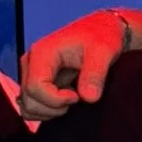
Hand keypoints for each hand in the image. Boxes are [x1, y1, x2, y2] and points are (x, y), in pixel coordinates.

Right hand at [18, 8, 141, 123]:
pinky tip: (74, 102)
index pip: (34, 89)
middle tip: (78, 102)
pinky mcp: (46, 80)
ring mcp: (38, 72)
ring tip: (77, 101)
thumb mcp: (104, 51)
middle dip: (51, 108)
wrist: (113, 31)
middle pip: (28, 101)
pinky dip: (54, 108)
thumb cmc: (108, 37)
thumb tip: (87, 97)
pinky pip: (40, 103)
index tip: (77, 99)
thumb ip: (94, 73)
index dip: (54, 101)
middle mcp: (34, 62)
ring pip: (31, 105)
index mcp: (43, 52)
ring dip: (51, 111)